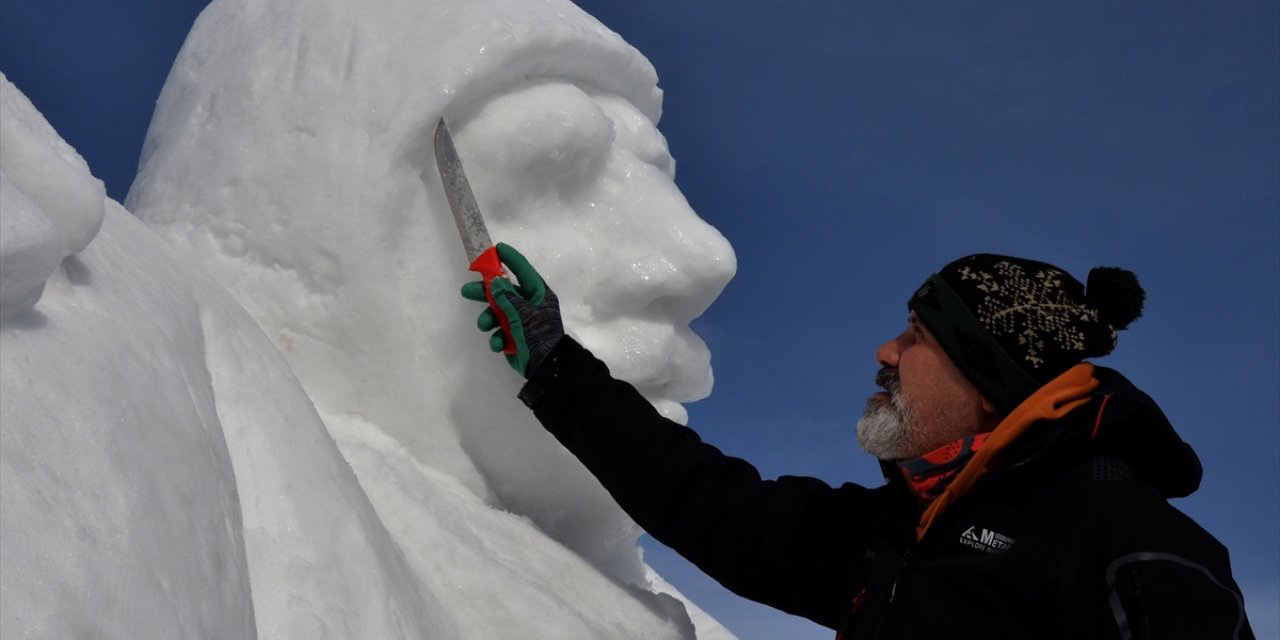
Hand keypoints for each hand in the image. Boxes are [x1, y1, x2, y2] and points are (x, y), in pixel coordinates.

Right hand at [460, 243, 563, 376]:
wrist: (545, 368)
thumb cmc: (539, 336)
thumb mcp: (523, 313)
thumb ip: (506, 296)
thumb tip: (495, 281)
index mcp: (538, 294)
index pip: (523, 270)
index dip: (510, 258)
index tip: (496, 248)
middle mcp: (529, 304)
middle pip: (503, 291)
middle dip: (485, 292)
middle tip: (467, 291)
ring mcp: (520, 321)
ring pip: (497, 312)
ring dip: (488, 318)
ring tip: (484, 324)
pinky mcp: (513, 337)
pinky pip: (498, 332)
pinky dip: (496, 337)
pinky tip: (498, 343)